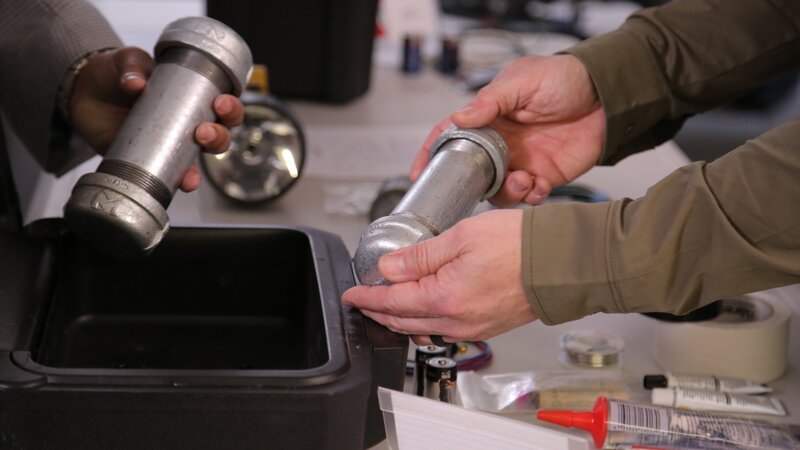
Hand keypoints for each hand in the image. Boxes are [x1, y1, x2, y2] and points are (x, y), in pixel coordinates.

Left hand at [69, 47, 244, 191]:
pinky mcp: (153, 160)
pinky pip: (174, 175)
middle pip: (220, 133)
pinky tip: (184, 182)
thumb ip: (132, 66)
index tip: (220, 103)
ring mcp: (172, 143)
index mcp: (190, 94)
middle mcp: (188, 121)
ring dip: (204, 161)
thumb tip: (136, 84)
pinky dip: (183, 180)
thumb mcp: (126, 60)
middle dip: (220, 135)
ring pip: (202, 157)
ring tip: (195, 153)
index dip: (230, 106)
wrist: (83, 94)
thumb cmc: (114, 73)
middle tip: (203, 131)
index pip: (223, 102)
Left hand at [342, 209, 535, 344]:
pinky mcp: (487, 327)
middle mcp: (456, 322)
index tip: (352, 293)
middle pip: (404, 321)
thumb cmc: (520, 246)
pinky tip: (424, 307)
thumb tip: (390, 268)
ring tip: (388, 302)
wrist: (562, 263)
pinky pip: (446, 329)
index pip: (392, 302)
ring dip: (401, 317)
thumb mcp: (461, 236)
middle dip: (379, 310)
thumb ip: (420, 255)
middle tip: (363, 300)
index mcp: (445, 299)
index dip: (367, 297)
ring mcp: (473, 328)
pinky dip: (426, 319)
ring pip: (424, 328)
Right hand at [412, 54, 605, 205]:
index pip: (452, 135)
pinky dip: (530, 197)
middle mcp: (501, 143)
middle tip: (483, 184)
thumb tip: (460, 116)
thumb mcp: (523, 80)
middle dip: (473, 184)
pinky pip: (528, 196)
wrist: (608, 96)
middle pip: (472, 171)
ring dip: (506, 193)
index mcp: (489, 117)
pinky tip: (538, 186)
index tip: (418, 172)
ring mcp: (521, 161)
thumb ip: (490, 101)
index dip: (432, 154)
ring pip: (499, 190)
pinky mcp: (543, 176)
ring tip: (523, 181)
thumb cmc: (566, 77)